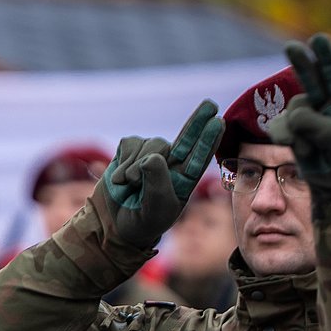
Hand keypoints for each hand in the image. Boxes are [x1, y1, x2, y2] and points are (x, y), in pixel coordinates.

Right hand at [95, 100, 222, 251]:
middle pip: (186, 139)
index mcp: (185, 180)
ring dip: (137, 166)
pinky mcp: (129, 152)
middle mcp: (171, 164)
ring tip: (128, 185)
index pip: (200, 156)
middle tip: (210, 104)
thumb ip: (157, 183)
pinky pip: (130, 144)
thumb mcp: (154, 209)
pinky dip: (123, 162)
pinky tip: (119, 179)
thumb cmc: (141, 222)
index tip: (218, 122)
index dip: (209, 139)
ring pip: (152, 145)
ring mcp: (149, 156)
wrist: (112, 226)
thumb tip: (153, 156)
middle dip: (197, 122)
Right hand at [269, 33, 330, 207]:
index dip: (325, 57)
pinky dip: (289, 141)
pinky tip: (304, 152)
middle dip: (301, 63)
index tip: (317, 38)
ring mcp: (308, 122)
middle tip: (291, 47)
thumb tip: (290, 116)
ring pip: (291, 112)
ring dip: (297, 130)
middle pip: (310, 81)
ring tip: (312, 150)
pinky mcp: (294, 137)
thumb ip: (320, 127)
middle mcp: (326, 108)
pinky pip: (281, 130)